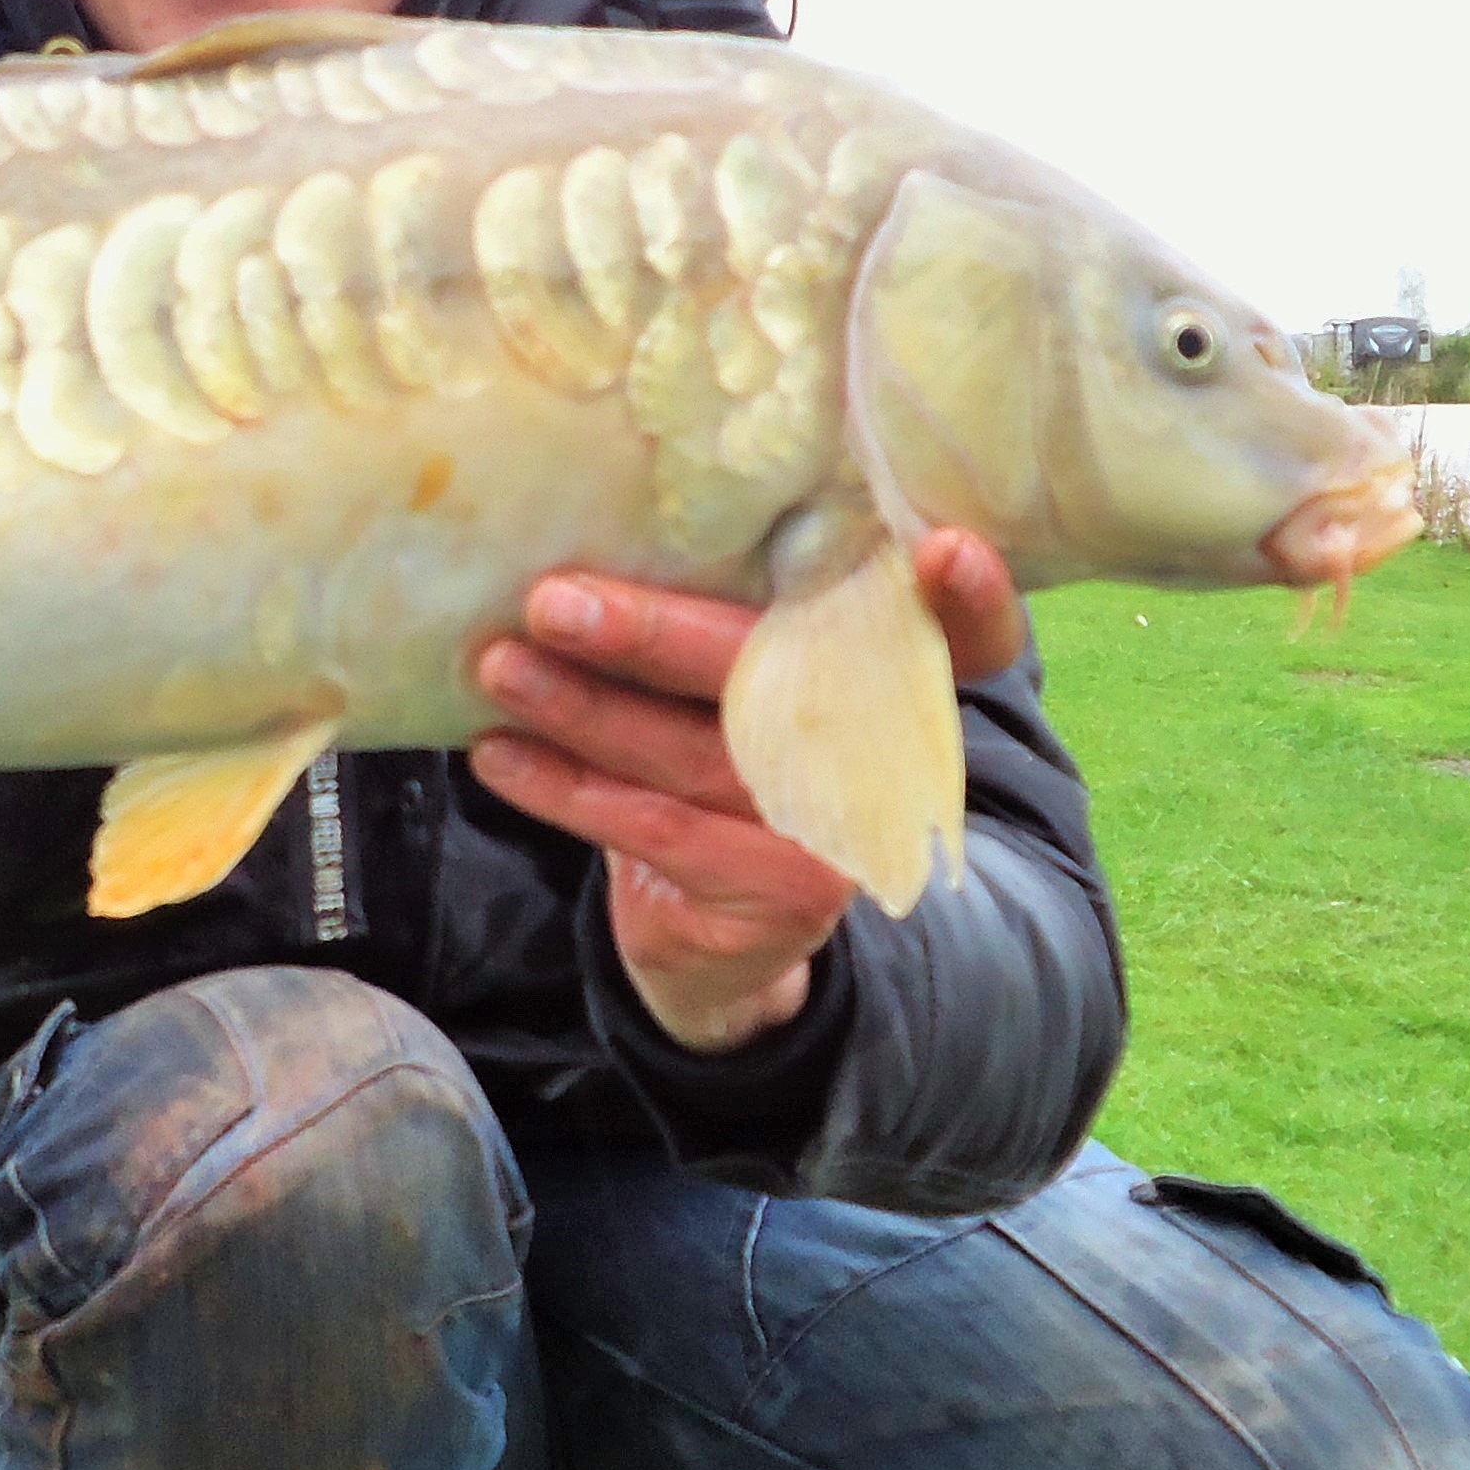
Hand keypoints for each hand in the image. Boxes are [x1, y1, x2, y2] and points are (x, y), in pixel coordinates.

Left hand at [467, 529, 1023, 1054]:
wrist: (719, 935)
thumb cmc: (719, 763)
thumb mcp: (740, 686)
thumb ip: (721, 622)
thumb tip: (582, 534)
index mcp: (895, 673)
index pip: (969, 634)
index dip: (971, 598)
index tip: (941, 552)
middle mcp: (886, 752)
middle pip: (780, 677)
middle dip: (654, 632)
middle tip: (552, 599)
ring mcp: (839, 831)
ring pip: (696, 753)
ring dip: (583, 708)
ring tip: (498, 666)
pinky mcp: (785, 895)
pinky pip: (656, 826)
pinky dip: (565, 787)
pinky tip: (500, 755)